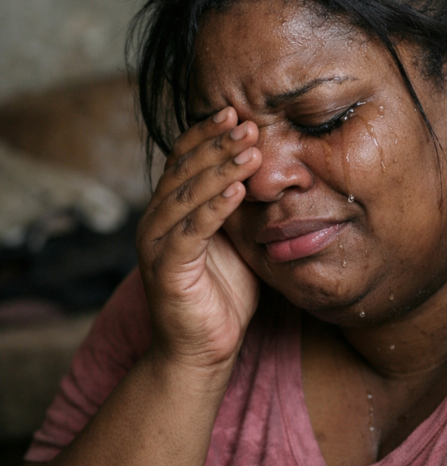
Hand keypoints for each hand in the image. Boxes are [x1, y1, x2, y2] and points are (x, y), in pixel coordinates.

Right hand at [136, 107, 262, 374]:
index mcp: (171, 211)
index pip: (185, 161)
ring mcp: (158, 244)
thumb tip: (271, 176)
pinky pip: (192, 230)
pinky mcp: (166, 268)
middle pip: (184, 170)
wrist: (203, 353)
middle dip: (217, 144)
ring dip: (220, 168)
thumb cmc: (224, 299)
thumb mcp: (238, 244)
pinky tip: (238, 189)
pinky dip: (215, 207)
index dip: (208, 135)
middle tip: (248, 121)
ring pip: (188, 194)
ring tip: (250, 148)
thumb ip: (242, 211)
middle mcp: (157, 221)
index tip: (238, 112)